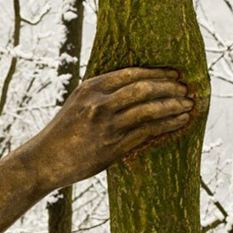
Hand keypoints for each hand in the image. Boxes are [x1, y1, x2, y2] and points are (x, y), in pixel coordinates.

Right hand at [24, 66, 195, 190]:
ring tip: (188, 105)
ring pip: (149, 110)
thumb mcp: (79, 102)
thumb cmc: (64, 132)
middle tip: (187, 88)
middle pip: (144, 89)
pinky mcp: (112, 148)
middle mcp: (99, 104)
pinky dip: (166, 125)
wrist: (44, 160)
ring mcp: (106, 126)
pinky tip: (178, 122)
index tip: (175, 73)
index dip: (157, 72)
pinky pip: (147, 133)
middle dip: (170, 88)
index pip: (132, 74)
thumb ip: (103, 93)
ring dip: (173, 106)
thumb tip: (136, 84)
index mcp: (91, 88)